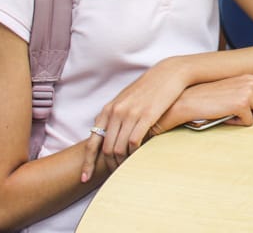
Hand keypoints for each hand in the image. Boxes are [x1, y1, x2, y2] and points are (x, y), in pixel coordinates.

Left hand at [81, 61, 188, 180]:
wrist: (168, 74)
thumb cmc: (148, 89)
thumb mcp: (126, 100)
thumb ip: (115, 117)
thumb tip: (108, 136)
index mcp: (108, 110)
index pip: (92, 142)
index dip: (87, 163)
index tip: (84, 178)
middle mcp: (115, 112)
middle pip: (106, 148)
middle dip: (109, 165)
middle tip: (114, 175)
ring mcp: (130, 113)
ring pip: (119, 147)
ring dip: (122, 162)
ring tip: (126, 171)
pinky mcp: (146, 115)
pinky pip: (135, 141)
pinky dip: (134, 154)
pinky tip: (138, 158)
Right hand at [162, 74, 252, 127]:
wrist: (189, 100)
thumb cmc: (210, 97)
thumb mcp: (232, 88)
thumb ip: (249, 91)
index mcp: (250, 77)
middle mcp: (251, 82)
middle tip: (243, 115)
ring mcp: (247, 92)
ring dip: (250, 120)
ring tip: (235, 115)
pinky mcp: (241, 104)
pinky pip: (250, 122)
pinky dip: (238, 123)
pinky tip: (227, 117)